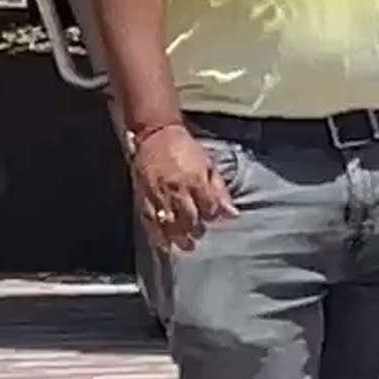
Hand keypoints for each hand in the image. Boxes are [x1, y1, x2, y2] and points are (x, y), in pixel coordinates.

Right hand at [127, 121, 235, 251]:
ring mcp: (160, 195)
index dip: (212, 216)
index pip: (209, 210)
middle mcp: (178, 191)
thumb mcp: (207, 164)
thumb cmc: (185, 148)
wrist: (156, 133)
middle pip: (190, 221)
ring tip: (186, 245)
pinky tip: (165, 245)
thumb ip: (220, 190)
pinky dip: (158, 235)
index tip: (211, 217)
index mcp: (196, 181)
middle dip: (196, 230)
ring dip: (180, 238)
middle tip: (198, 233)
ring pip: (171, 225)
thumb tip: (233, 214)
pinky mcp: (145, 197)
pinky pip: (151, 221)